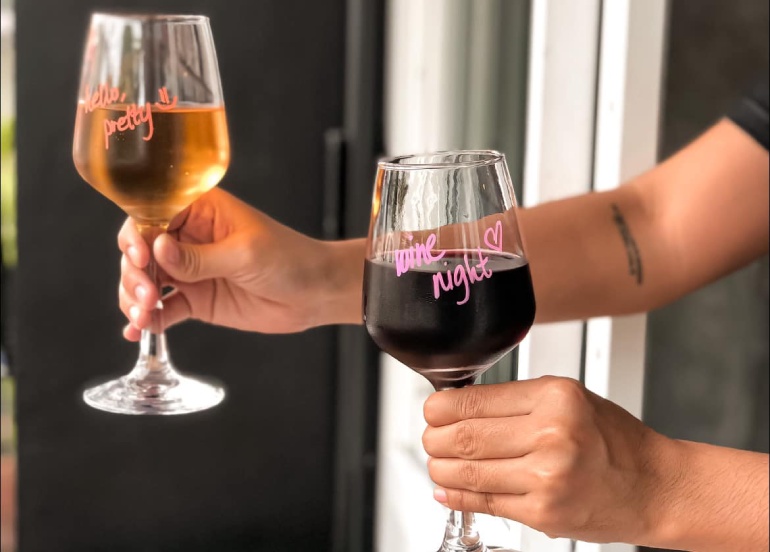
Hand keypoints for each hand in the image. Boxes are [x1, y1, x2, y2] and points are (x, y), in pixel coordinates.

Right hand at [118, 187, 361, 339]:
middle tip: (147, 294)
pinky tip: (139, 330)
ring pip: (146, 280)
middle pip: (141, 249)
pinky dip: (148, 319)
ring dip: (136, 297)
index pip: (153, 214)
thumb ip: (199, 257)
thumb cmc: (289, 258)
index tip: (139, 257)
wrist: (315, 293)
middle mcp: (190, 237)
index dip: (138, 235)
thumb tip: (157, 249)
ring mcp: (191, 270)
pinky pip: (164, 309)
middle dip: (134, 272)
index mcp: (201, 210)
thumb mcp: (245, 253)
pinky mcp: (196, 299)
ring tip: (143, 315)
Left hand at [422, 376, 672, 543]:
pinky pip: (484, 502)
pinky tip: (449, 489)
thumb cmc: (614, 440)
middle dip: (434, 439)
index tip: (432, 410)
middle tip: (431, 438)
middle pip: (463, 437)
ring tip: (439, 463)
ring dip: (441, 469)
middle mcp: (551, 435)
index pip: (473, 401)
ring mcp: (546, 478)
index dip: (439, 408)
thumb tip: (458, 406)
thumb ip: (516, 400)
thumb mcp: (570, 399)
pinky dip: (457, 496)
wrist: (653, 486)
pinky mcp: (543, 512)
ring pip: (466, 472)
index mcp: (555, 398)